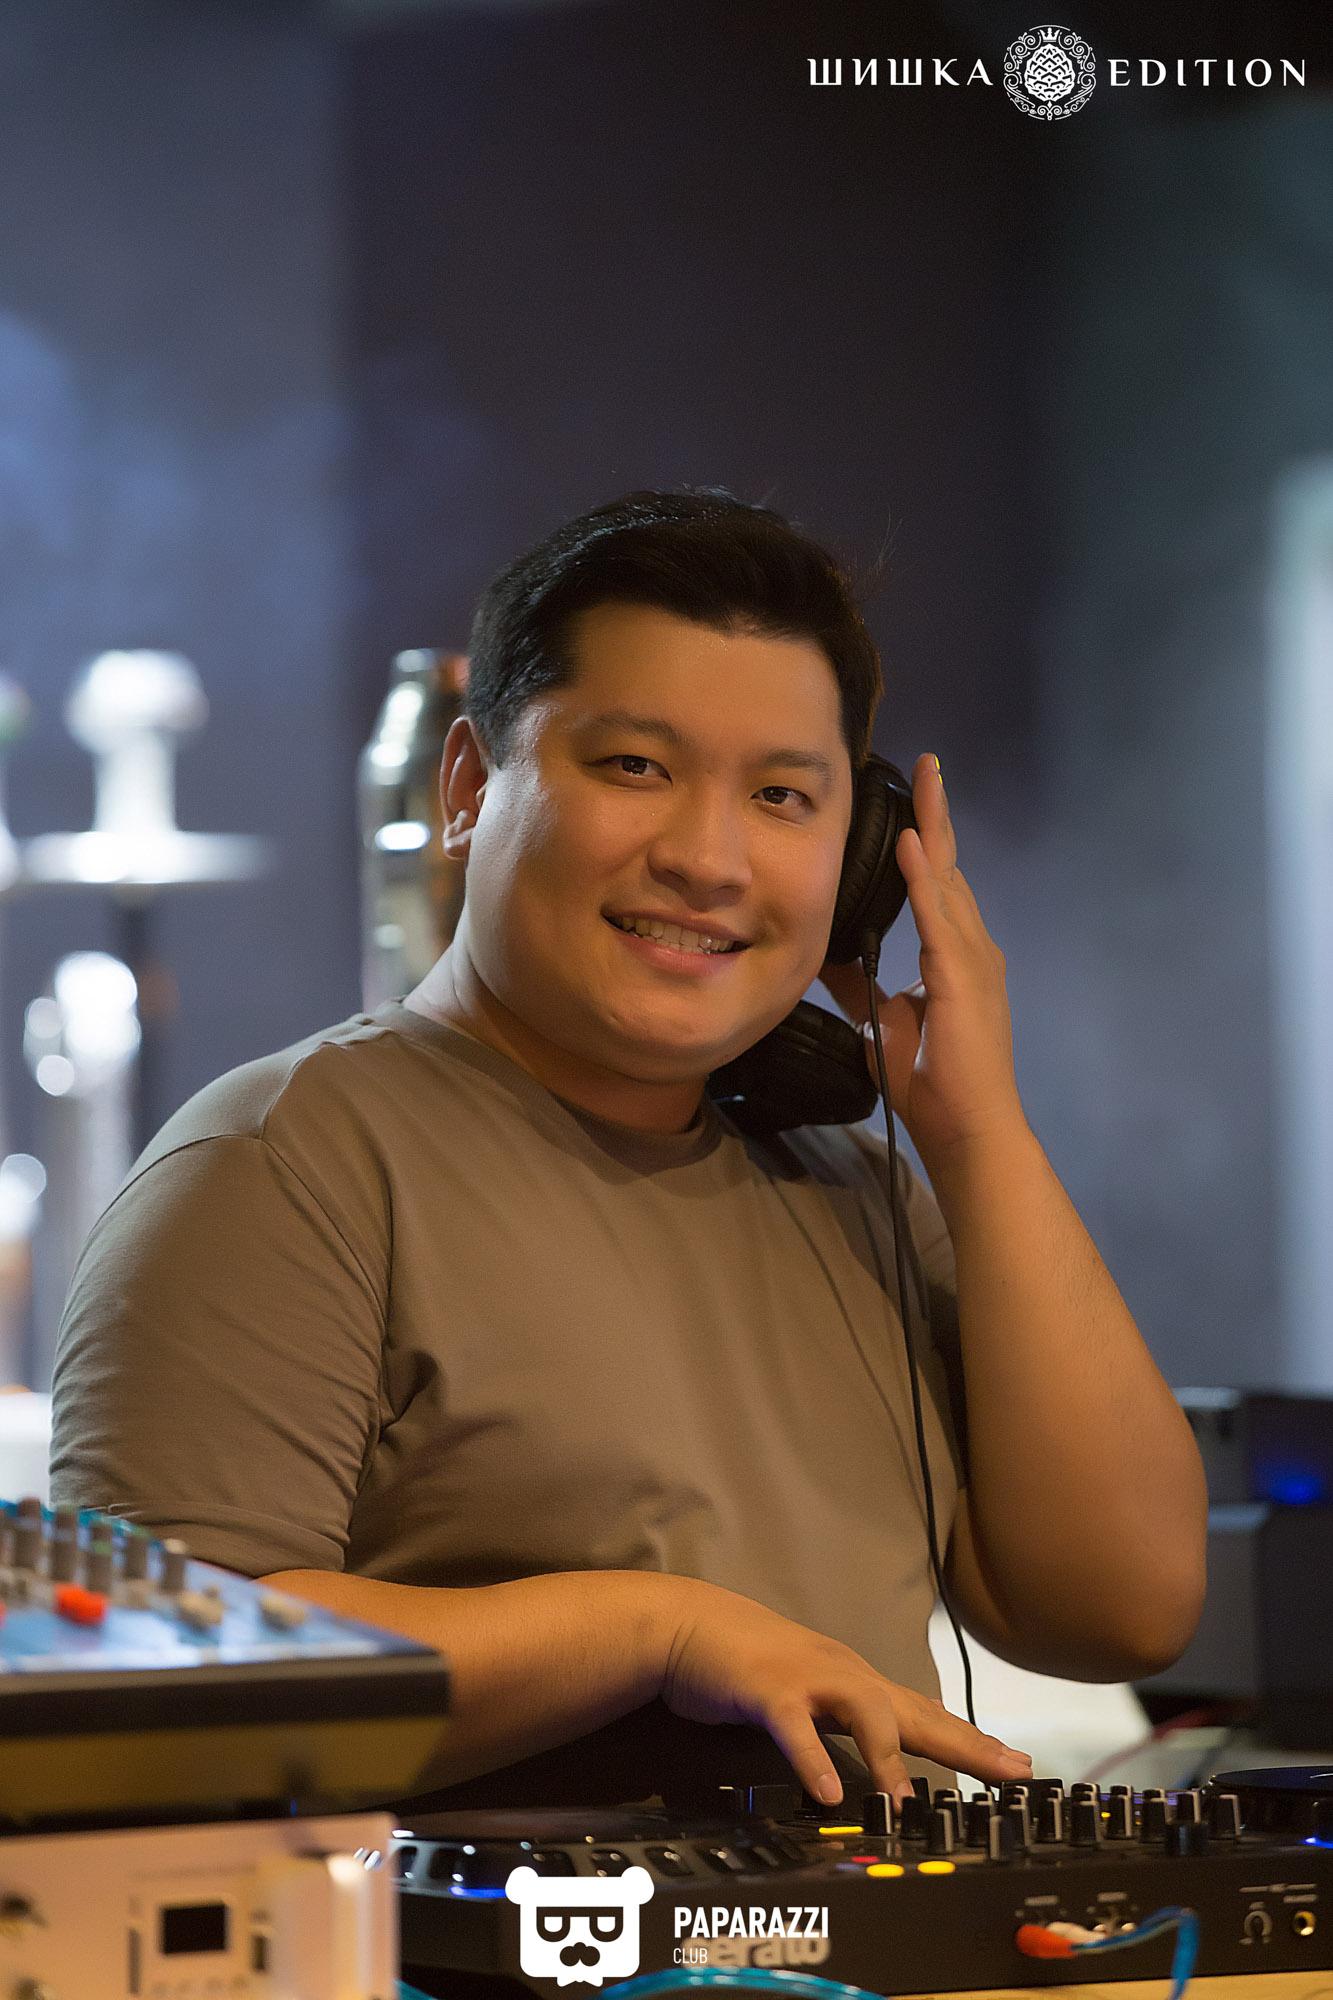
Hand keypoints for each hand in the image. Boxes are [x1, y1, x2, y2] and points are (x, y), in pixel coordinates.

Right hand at [660, 1577, 1030, 1803]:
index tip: (1020, 1766)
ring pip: (863, 1712)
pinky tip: (827, 1793)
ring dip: (888, 1758)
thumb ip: (855, 1717)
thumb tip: (900, 1742)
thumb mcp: (813, 1691)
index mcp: (855, 1682)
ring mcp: (807, 1679)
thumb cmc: (750, 1663)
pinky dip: (812, 1759)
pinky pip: (795, 1727)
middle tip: (1012, 1773)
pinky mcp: (766, 1689)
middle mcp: (843, 1676)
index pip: (927, 1715)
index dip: (974, 1741)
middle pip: (915, 1711)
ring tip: (906, 1803)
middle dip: (966, 1743)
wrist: (689, 1625)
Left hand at [821, 753, 1025, 1169]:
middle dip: (937, 815)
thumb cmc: (934, 1085)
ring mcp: (973, 962)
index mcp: (956, 958)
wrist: (967, 1131)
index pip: (940, 886)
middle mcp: (972, 950)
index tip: (914, 798)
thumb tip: (836, 964)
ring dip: (934, 829)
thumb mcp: (886, 1025)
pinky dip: (924, 880)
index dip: (927, 842)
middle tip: (927, 764)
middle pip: (950, 868)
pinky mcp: (961, 980)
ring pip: (949, 881)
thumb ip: (868, 990)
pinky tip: (910, 845)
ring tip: (923, 781)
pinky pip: (938, 919)